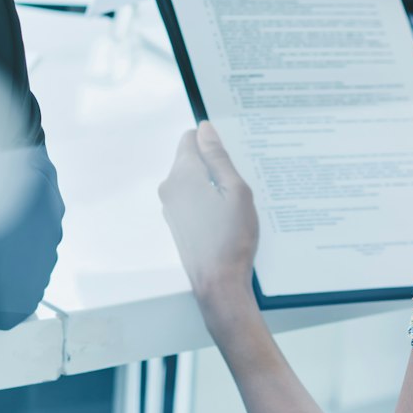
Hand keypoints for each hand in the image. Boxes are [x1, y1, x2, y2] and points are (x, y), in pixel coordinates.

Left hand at [159, 123, 259, 318]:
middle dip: (215, 163)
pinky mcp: (176, 221)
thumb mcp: (236, 191)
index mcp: (182, 175)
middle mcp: (170, 187)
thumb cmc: (232, 238)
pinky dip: (208, 199)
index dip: (214, 142)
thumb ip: (218, 157)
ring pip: (193, 179)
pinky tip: (227, 215)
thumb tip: (205, 129)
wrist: (218, 283)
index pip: (192, 138)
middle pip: (191, 158)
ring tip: (237, 201)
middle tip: (242, 180)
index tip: (235, 154)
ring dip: (213, 183)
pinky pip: (192, 198)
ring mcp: (170, 206)